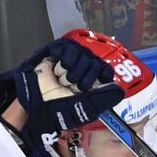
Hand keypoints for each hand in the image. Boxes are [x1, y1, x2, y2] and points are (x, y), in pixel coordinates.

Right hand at [0, 37, 123, 137]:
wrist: (37, 102)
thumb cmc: (60, 108)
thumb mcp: (86, 109)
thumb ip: (103, 99)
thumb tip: (119, 90)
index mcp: (94, 80)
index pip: (106, 69)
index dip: (100, 76)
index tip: (90, 86)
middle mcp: (85, 66)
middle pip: (95, 61)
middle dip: (82, 78)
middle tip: (71, 87)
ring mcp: (72, 56)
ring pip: (82, 54)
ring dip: (70, 71)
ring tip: (62, 79)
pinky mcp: (59, 49)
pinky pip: (68, 47)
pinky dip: (63, 61)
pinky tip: (57, 69)